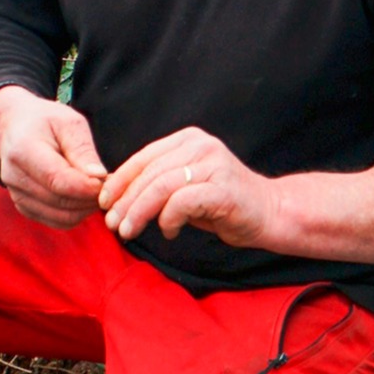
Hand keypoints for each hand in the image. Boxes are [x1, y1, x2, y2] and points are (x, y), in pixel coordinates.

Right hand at [0, 86, 107, 226]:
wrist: (15, 126)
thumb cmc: (45, 120)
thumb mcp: (68, 122)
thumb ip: (83, 149)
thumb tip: (99, 177)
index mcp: (23, 150)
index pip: (58, 180)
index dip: (86, 187)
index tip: (107, 181)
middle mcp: (14, 177)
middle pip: (60, 202)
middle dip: (90, 199)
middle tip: (108, 186)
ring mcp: (16, 195)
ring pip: (60, 217)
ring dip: (85, 209)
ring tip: (97, 191)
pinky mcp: (23, 206)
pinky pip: (56, 221)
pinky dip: (75, 214)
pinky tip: (83, 198)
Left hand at [99, 127, 280, 247]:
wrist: (270, 212)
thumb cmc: (223, 204)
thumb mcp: (185, 187)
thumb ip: (158, 184)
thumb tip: (117, 195)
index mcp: (188, 140)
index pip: (143, 157)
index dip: (119, 180)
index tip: (103, 201)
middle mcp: (200, 146)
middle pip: (149, 173)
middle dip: (125, 200)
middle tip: (112, 223)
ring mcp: (213, 165)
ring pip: (161, 187)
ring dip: (139, 212)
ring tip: (128, 231)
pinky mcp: (222, 189)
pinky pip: (182, 203)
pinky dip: (168, 220)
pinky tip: (168, 232)